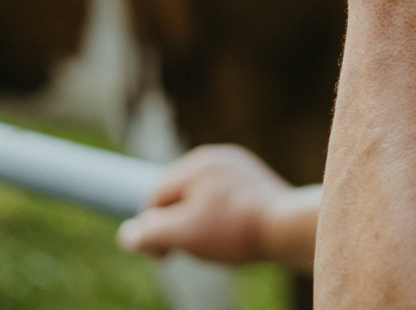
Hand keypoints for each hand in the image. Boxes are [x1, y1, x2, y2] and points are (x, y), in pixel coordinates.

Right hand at [116, 144, 319, 270]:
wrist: (287, 226)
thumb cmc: (233, 229)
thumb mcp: (182, 235)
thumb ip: (150, 233)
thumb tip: (128, 233)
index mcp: (197, 163)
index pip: (155, 198)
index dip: (151, 232)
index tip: (164, 258)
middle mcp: (218, 157)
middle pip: (178, 197)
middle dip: (176, 227)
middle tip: (189, 252)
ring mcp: (238, 167)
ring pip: (201, 200)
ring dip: (197, 225)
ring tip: (214, 245)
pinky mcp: (254, 181)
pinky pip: (223, 201)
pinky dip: (219, 220)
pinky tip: (231, 236)